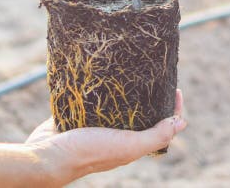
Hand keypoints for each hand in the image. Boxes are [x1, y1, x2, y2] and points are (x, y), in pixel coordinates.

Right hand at [26, 89, 186, 185]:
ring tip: (131, 73)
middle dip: (150, 98)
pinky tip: (101, 77)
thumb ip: (154, 137)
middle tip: (154, 75)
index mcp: (131, 145)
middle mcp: (117, 137)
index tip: (175, 88)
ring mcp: (97, 128)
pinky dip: (98, 92)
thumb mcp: (127, 145)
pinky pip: (91, 102)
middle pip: (141, 116)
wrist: (48, 157)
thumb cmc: (89, 152)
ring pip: (116, 108)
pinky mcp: (77, 118)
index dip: (172, 109)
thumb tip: (181, 123)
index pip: (161, 127)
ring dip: (125, 93)